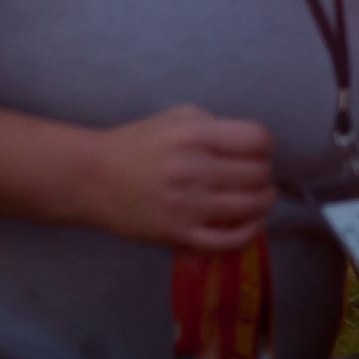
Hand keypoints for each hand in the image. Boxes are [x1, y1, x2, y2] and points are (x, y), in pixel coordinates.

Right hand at [83, 106, 275, 251]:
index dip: (265, 146)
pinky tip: (251, 223)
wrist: (92, 178)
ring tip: (260, 199)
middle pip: (258, 174)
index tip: (260, 152)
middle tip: (259, 177)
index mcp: (194, 134)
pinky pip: (228, 240)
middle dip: (265, 175)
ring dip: (263, 202)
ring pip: (250, 206)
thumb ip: (213, 124)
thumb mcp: (175, 117)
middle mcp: (193, 169)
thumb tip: (250, 145)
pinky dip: (249, 232)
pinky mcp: (179, 235)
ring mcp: (187, 205)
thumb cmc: (136, 144)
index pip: (256, 139)